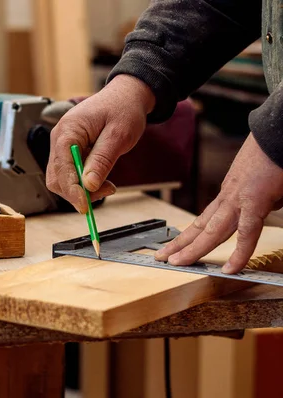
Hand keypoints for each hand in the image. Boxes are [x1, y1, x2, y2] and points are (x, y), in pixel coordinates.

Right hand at [46, 75, 155, 212]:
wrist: (126, 96)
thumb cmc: (123, 109)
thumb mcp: (118, 135)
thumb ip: (102, 160)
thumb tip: (89, 185)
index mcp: (68, 131)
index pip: (61, 168)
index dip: (72, 190)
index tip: (85, 206)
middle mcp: (59, 139)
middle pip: (57, 177)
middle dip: (77, 192)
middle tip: (105, 192)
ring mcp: (62, 145)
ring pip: (62, 179)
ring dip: (81, 189)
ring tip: (108, 186)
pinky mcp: (69, 151)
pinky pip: (70, 174)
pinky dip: (84, 182)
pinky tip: (102, 180)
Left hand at [155, 133, 282, 273]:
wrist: (277, 134)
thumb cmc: (274, 155)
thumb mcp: (265, 185)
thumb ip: (263, 200)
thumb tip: (268, 206)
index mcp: (229, 194)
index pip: (204, 220)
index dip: (189, 235)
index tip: (177, 247)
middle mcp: (228, 197)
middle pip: (200, 227)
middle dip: (181, 244)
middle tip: (162, 258)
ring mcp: (238, 199)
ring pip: (212, 231)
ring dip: (193, 249)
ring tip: (176, 263)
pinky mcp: (255, 200)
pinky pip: (247, 232)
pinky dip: (239, 252)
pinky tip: (230, 268)